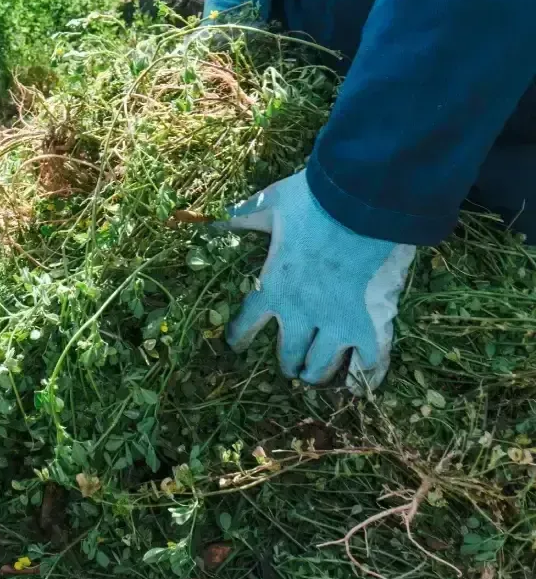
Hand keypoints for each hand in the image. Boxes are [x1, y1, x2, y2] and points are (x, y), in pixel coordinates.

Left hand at [221, 170, 414, 389]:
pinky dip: (363, 367)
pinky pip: (364, 355)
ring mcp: (331, 320)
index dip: (238, 338)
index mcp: (272, 288)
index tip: (236, 345)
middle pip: (288, 354)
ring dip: (315, 372)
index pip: (245, 325)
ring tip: (313, 374)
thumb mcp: (268, 205)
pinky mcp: (361, 319)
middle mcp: (298, 313)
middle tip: (288, 365)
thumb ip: (241, 217)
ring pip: (320, 365)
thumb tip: (214, 220)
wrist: (356, 204)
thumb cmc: (309, 204)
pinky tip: (360, 370)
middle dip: (286, 363)